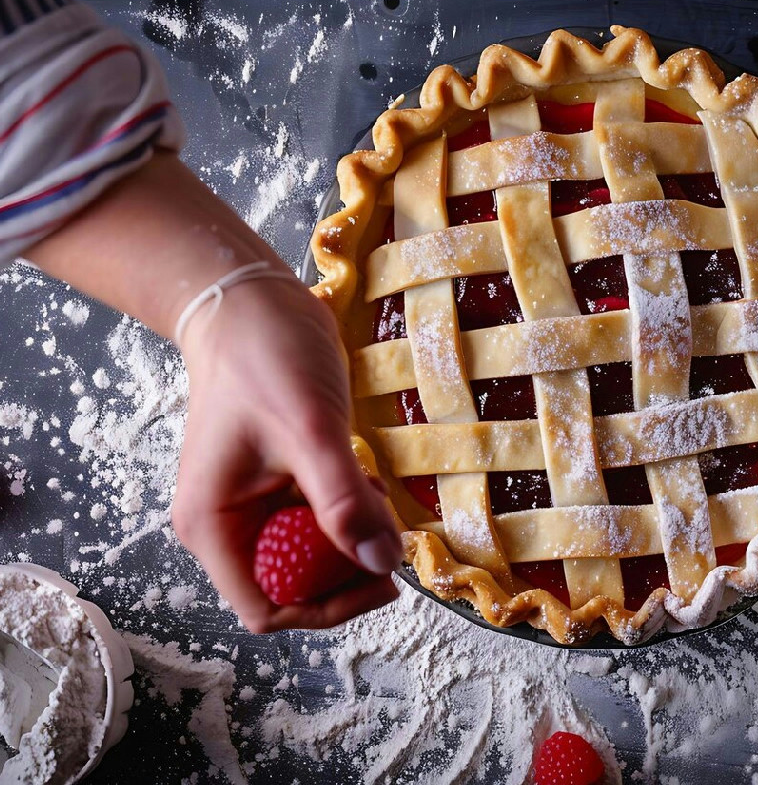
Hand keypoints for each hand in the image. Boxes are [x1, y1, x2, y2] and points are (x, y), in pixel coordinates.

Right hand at [171, 274, 401, 631]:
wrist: (251, 304)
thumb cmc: (265, 359)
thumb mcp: (310, 431)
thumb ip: (343, 501)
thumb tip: (382, 563)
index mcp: (214, 526)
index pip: (266, 608)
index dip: (325, 608)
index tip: (378, 580)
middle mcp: (228, 525)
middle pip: (294, 587)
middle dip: (346, 570)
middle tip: (388, 534)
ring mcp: (253, 504)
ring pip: (312, 554)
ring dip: (353, 538)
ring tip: (375, 496)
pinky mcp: (279, 482)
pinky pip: (319, 520)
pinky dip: (350, 511)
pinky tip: (365, 479)